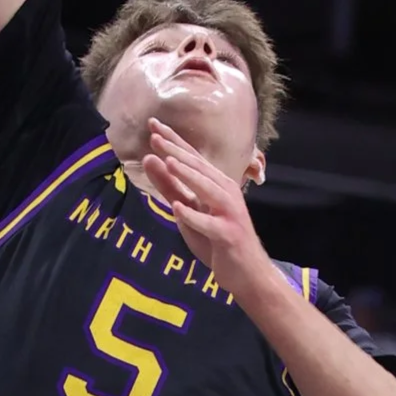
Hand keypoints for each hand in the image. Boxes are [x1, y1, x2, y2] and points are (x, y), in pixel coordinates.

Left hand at [142, 121, 268, 289]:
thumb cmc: (215, 239)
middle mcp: (225, 192)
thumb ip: (169, 186)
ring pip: (208, 190)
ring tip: (169, 162)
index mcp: (215, 184)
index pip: (191, 157)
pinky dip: (194, 216)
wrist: (245, 272)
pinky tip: (178, 208)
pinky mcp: (229, 235)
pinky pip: (210, 224)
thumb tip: (149, 159)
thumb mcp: (187, 211)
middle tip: (155, 135)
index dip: (172, 140)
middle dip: (176, 150)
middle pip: (199, 168)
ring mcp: (229, 213)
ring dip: (189, 176)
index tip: (152, 123)